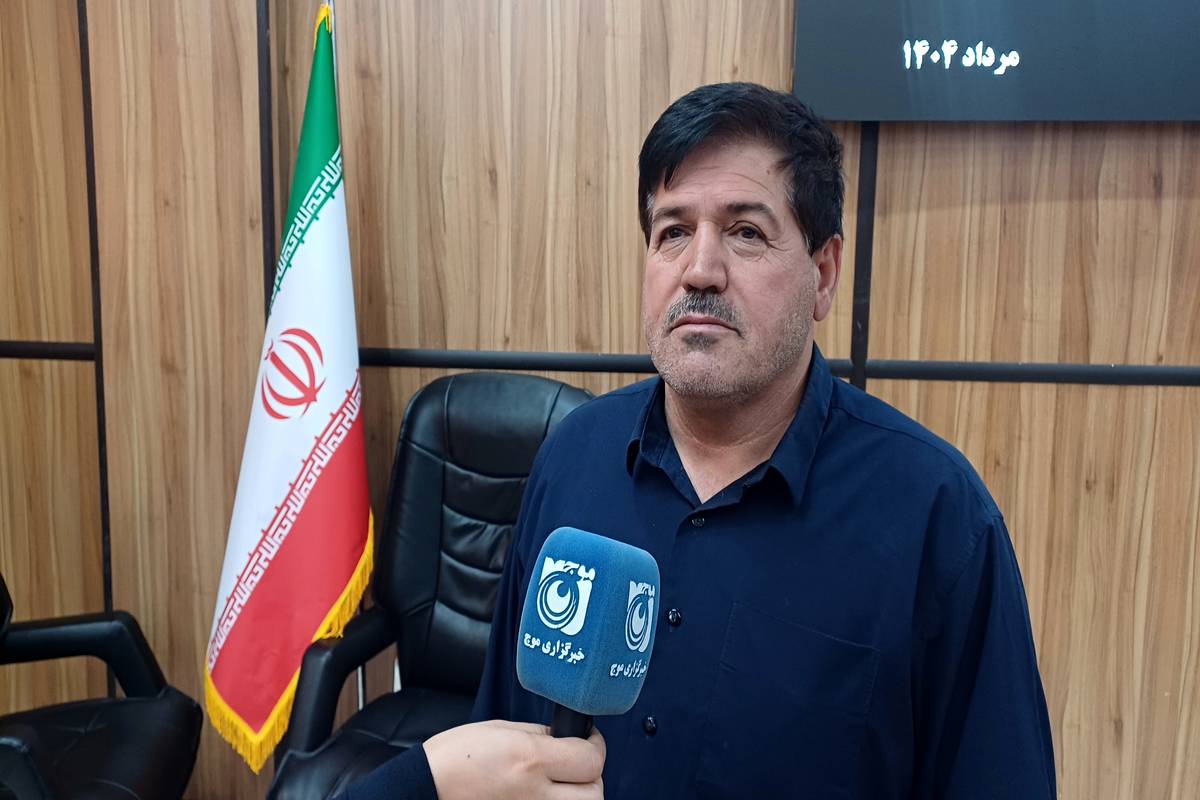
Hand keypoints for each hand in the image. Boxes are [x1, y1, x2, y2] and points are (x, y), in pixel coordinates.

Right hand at [424, 719, 604, 799]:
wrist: (426, 790)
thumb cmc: (454, 758)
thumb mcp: (500, 731)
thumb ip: (540, 735)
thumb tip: (567, 739)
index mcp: (529, 760)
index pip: (591, 759)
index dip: (594, 745)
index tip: (587, 739)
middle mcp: (534, 795)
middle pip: (594, 793)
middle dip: (590, 776)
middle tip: (575, 765)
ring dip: (578, 797)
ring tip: (560, 784)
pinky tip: (542, 795)